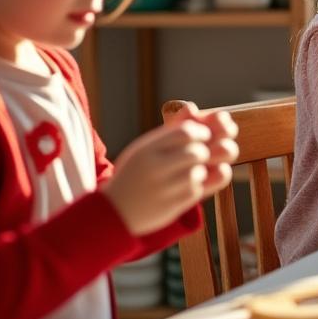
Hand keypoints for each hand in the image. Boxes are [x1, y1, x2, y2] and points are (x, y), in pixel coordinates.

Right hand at [102, 105, 237, 235]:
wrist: (113, 211)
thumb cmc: (135, 173)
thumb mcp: (145, 149)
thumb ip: (170, 130)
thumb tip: (193, 107)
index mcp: (147, 149)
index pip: (186, 132)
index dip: (201, 133)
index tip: (203, 137)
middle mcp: (153, 167)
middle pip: (197, 152)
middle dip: (203, 153)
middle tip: (199, 156)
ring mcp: (162, 188)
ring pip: (199, 172)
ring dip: (199, 171)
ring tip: (187, 173)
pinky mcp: (170, 206)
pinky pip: (196, 191)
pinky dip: (196, 187)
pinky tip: (183, 187)